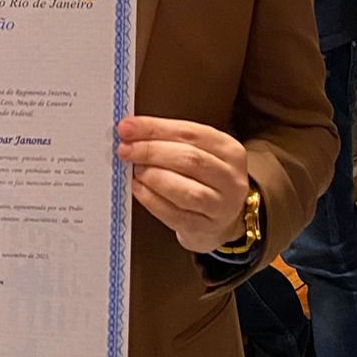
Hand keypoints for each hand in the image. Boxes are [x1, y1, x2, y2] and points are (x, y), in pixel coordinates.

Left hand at [117, 116, 248, 252]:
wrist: (219, 219)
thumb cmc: (202, 179)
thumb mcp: (198, 152)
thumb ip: (169, 140)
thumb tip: (131, 130)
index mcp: (229, 150)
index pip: (190, 133)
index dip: (155, 128)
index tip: (127, 127)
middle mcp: (230, 178)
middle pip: (189, 159)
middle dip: (151, 151)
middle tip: (126, 150)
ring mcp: (221, 206)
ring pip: (186, 190)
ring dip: (153, 177)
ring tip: (136, 170)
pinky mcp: (205, 228)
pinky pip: (175, 214)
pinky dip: (151, 199)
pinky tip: (139, 188)